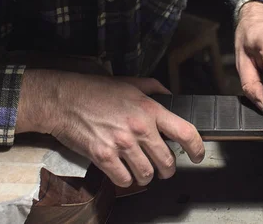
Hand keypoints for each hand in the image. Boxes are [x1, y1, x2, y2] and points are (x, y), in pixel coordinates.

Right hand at [16, 70, 204, 186]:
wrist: (64, 99)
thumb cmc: (95, 90)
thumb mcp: (130, 82)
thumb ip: (153, 88)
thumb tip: (170, 95)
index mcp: (149, 109)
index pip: (184, 132)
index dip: (197, 148)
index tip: (199, 155)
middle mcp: (139, 128)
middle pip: (167, 161)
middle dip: (168, 169)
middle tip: (163, 168)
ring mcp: (121, 144)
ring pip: (147, 174)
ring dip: (146, 176)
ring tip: (141, 171)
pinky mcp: (103, 157)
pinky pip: (124, 180)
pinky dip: (125, 180)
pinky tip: (122, 172)